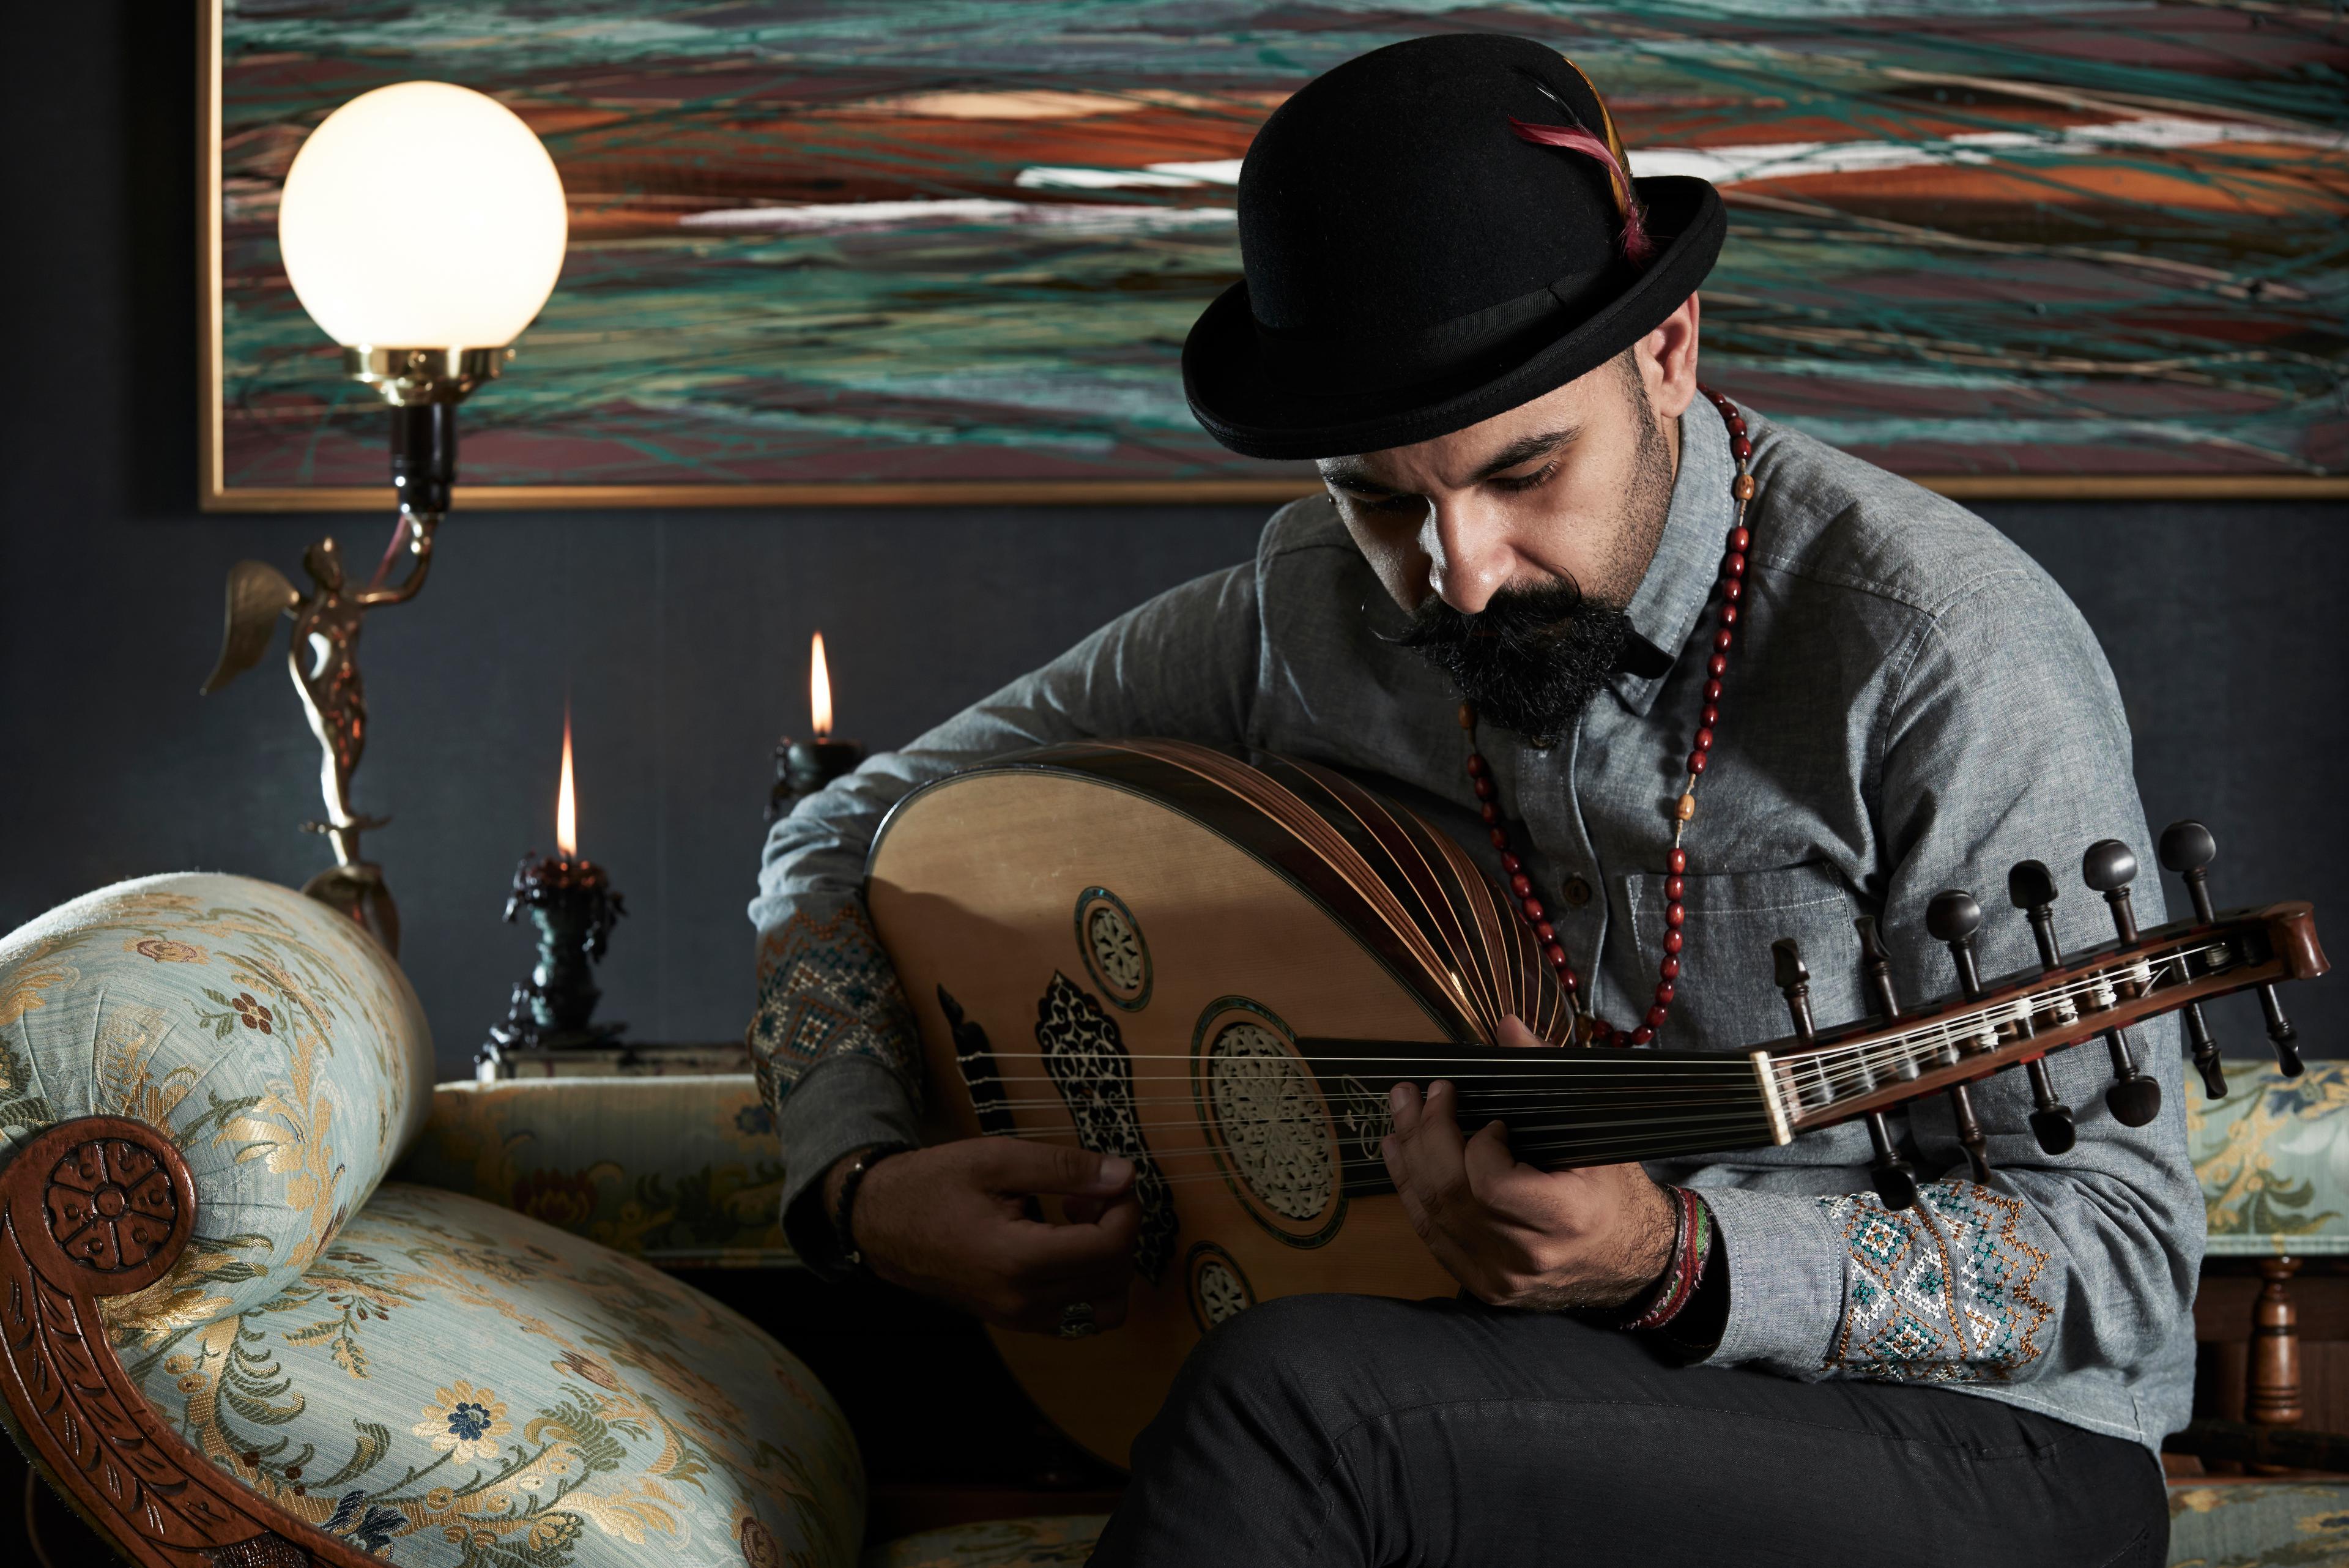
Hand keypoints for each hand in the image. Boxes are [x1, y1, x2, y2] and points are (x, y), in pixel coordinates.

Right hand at [829, 1138, 1140, 1333]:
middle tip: (1090, 1192)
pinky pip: (1079, 1319)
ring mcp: (1019, 1318)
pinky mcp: (1016, 1321)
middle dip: (1120, 1228)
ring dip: (1109, 1263)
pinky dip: (1090, 1285)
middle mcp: (1022, 1301)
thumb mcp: (997, 1159)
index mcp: (1017, 1260)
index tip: (1113, 1179)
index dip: (1127, 1208)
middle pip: (1114, 1277)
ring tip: (1078, 1222)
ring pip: (1105, 1309)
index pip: (1110, 1246)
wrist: (882, 1222)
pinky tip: (1064, 1244)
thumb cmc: (933, 1185)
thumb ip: (1065, 1168)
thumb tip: (1123, 1174)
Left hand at [1381, 1017, 1676, 1309]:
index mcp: (1566, 1218)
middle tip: (1415, 1092)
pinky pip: (1433, 1236)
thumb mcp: (1594, 1132)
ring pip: (1433, 1215)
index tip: (1489, 1118)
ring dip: (1408, 1158)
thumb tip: (1507, 1026)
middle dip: (1424, 1135)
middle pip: (1452, 1195)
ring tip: (1401, 1113)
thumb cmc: (1614, 1192)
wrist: (1631, 1262)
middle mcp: (1529, 1257)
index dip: (1477, 1144)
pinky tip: (1400, 1156)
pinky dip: (1411, 1192)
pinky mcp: (1483, 1287)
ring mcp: (1502, 1278)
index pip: (1491, 1184)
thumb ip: (1547, 1076)